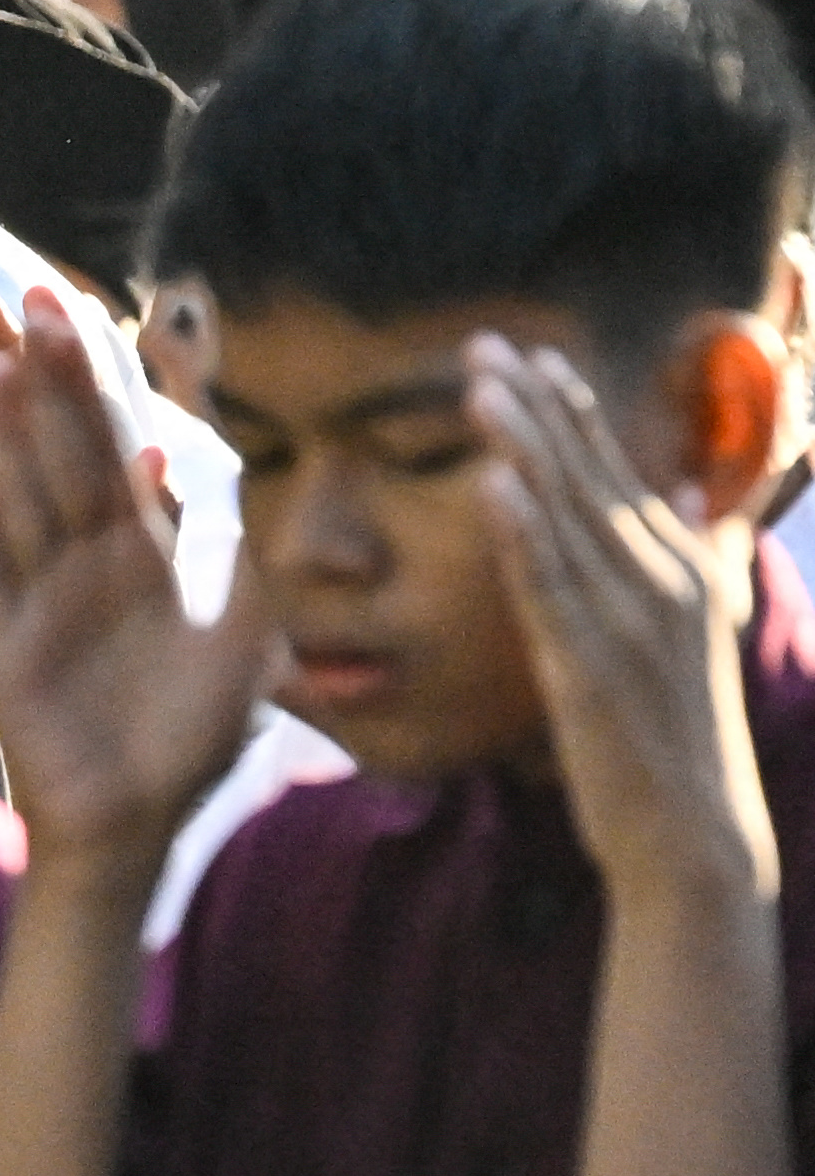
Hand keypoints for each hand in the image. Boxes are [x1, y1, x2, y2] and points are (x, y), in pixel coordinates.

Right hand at [0, 288, 271, 866]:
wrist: (134, 821)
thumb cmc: (196, 734)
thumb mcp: (242, 626)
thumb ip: (225, 541)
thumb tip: (200, 455)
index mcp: (154, 548)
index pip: (132, 441)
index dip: (117, 378)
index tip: (102, 307)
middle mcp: (94, 557)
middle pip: (71, 449)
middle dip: (56, 377)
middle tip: (30, 299)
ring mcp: (43, 590)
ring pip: (26, 491)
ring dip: (9, 428)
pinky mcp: (0, 633)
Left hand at [468, 334, 775, 905]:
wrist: (694, 832)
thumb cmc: (680, 731)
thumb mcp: (696, 626)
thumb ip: (696, 551)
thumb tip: (683, 486)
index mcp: (682, 567)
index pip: (617, 472)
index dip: (572, 411)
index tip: (530, 355)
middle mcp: (663, 580)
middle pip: (587, 476)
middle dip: (536, 405)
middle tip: (484, 343)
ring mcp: (629, 620)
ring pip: (564, 516)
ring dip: (522, 446)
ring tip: (479, 385)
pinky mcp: (591, 665)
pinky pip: (548, 585)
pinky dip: (522, 531)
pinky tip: (492, 483)